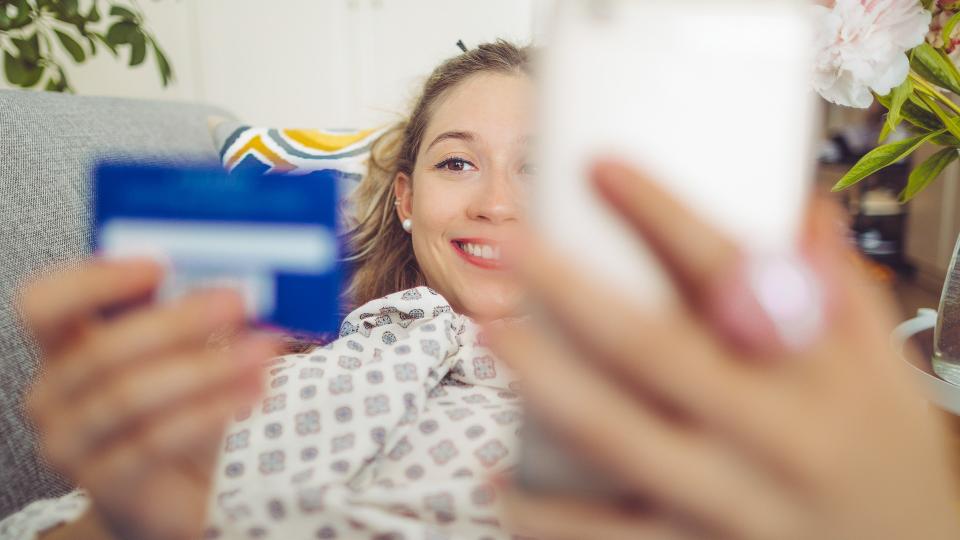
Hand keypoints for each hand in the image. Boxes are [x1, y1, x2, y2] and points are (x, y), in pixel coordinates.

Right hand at [20, 258, 279, 539]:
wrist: (173, 493)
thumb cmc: (177, 409)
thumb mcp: (181, 355)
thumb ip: (191, 314)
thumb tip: (237, 276)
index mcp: (63, 348)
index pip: (45, 304)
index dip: (94, 281)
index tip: (158, 265)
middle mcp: (53, 395)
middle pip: (102, 351)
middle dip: (177, 322)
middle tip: (238, 301)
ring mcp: (72, 444)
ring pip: (131, 396)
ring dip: (207, 367)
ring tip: (263, 349)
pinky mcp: (107, 484)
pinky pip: (155, 441)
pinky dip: (211, 410)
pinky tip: (254, 390)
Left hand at [487, 161, 959, 539]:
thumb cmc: (887, 455)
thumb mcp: (883, 367)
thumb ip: (839, 288)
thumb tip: (797, 203)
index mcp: (820, 374)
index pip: (731, 273)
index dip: (661, 214)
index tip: (600, 166)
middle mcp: (772, 438)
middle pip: (651, 350)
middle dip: (568, 289)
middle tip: (511, 243)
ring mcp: (729, 505)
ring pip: (612, 437)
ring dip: (538, 380)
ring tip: (490, 331)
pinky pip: (600, 537)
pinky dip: (540, 514)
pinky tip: (496, 480)